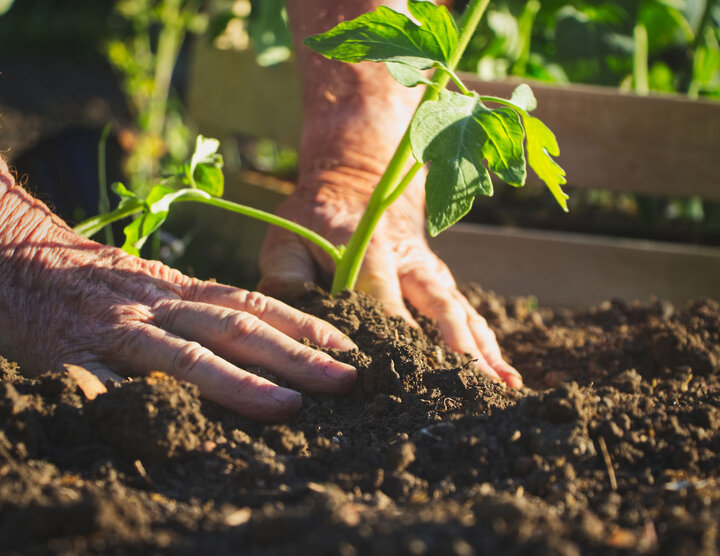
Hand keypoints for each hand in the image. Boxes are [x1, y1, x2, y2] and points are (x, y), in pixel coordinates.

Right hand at [0, 177, 356, 420]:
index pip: (253, 304)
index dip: (303, 326)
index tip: (347, 348)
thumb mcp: (153, 283)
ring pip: (185, 357)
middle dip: (295, 356)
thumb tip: (258, 339)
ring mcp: (118, 330)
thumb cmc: (94, 277)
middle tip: (345, 380)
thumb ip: (196, 308)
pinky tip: (169, 431)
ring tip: (287, 406)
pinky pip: (102, 385)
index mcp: (178, 289)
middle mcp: (159, 306)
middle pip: (236, 329)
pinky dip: (135, 406)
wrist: (16, 254)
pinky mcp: (71, 355)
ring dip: (238, 383)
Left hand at [259, 168, 522, 388]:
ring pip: (462, 312)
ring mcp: (431, 273)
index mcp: (369, 250)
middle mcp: (410, 262)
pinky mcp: (441, 282)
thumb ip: (285, 276)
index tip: (403, 371)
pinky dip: (487, 345)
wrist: (360, 184)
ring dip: (483, 350)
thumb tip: (291, 322)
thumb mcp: (288, 237)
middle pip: (439, 306)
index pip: (382, 296)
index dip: (394, 331)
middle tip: (471, 386)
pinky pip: (469, 314)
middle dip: (457, 347)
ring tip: (503, 386)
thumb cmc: (317, 220)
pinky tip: (503, 376)